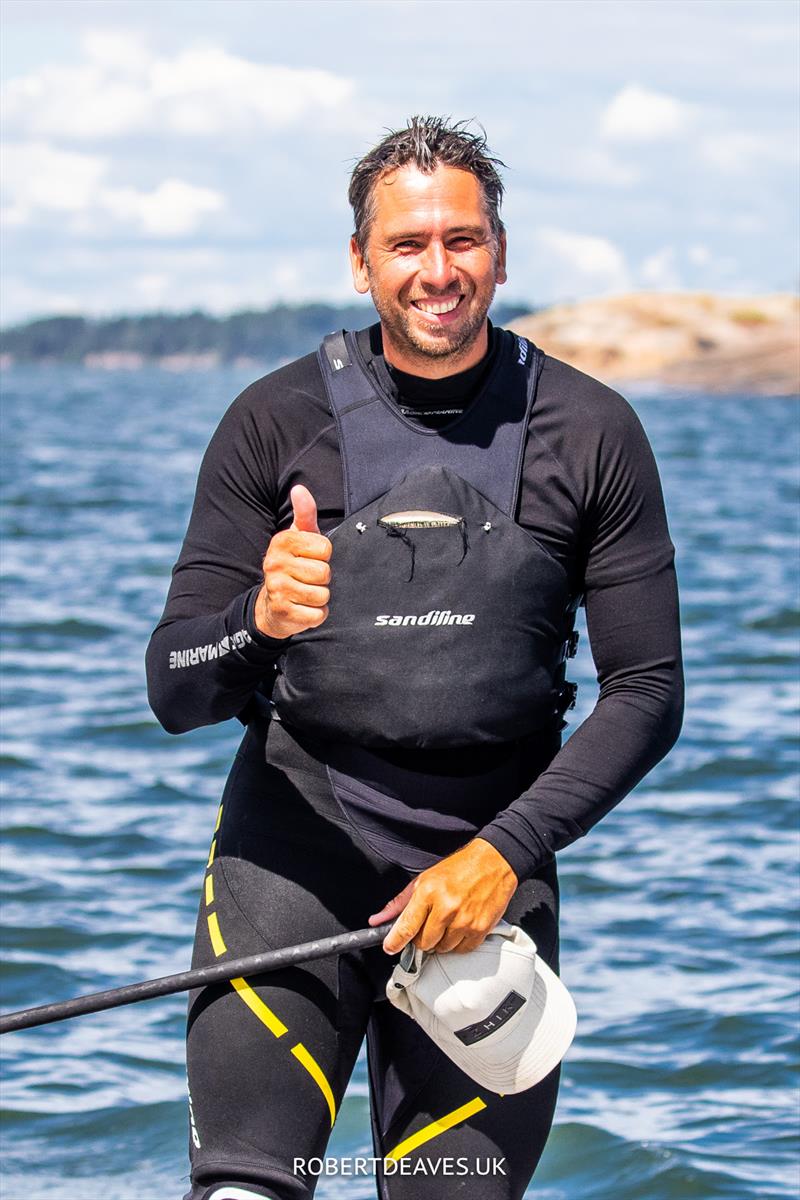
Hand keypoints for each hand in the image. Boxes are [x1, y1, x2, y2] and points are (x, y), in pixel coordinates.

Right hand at [254, 485, 331, 638]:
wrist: (272, 604)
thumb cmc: (293, 566)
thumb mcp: (300, 537)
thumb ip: (305, 513)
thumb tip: (299, 489)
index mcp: (282, 541)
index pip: (325, 548)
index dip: (323, 556)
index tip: (310, 559)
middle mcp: (274, 563)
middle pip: (324, 572)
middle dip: (323, 580)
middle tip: (308, 579)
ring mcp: (276, 588)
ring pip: (322, 595)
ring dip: (320, 598)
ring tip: (306, 594)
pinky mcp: (282, 612)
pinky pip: (317, 614)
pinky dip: (316, 615)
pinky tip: (303, 608)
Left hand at [369, 838, 517, 954]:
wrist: (494, 862)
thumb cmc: (459, 868)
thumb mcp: (424, 879)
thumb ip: (399, 903)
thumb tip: (378, 920)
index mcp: (428, 892)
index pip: (406, 927)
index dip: (394, 941)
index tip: (389, 947)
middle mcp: (446, 908)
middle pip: (423, 943)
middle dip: (422, 938)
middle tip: (428, 923)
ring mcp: (464, 920)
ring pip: (442, 949)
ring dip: (441, 941)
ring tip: (447, 922)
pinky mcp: (480, 929)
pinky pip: (461, 950)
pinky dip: (458, 943)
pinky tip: (460, 927)